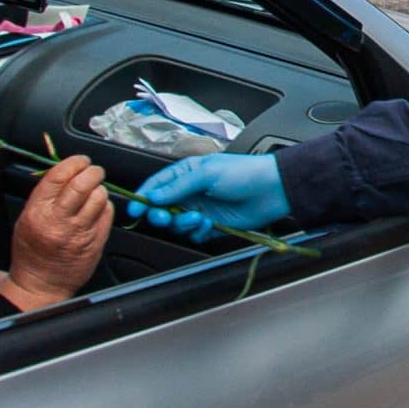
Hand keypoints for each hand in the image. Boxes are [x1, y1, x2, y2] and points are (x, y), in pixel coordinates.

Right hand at [1, 154, 112, 304]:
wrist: (40, 284)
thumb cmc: (32, 251)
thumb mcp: (26, 218)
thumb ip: (45, 196)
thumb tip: (66, 172)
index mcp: (38, 212)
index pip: (58, 176)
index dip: (73, 163)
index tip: (80, 160)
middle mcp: (59, 221)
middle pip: (82, 185)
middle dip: (92, 171)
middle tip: (94, 170)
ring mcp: (79, 233)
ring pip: (99, 198)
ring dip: (100, 188)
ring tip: (95, 190)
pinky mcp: (95, 243)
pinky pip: (107, 215)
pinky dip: (105, 206)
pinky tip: (98, 208)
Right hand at [127, 153, 288, 243]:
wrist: (272, 190)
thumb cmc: (243, 173)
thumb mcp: (206, 173)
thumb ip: (178, 187)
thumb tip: (153, 197)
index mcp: (186, 174)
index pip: (157, 185)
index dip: (144, 197)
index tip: (136, 209)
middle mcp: (191, 192)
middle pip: (163, 208)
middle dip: (161, 214)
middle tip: (165, 217)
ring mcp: (201, 209)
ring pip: (177, 224)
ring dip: (184, 224)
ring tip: (198, 218)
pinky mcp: (212, 225)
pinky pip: (194, 234)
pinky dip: (198, 232)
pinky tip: (209, 225)